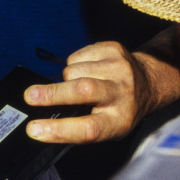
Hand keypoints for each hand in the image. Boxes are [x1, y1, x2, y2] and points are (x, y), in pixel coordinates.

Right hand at [24, 41, 164, 143]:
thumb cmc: (119, 108)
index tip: (34, 129)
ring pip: (73, 71)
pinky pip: (76, 57)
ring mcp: (119, 68)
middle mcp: (122, 93)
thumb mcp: (107, 127)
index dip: (58, 130)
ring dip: (65, 79)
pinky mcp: (113, 49)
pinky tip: (86, 70)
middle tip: (30, 96)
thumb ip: (79, 126)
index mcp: (118, 121)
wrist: (149, 81)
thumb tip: (39, 125)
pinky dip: (73, 65)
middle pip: (83, 91)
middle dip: (52, 93)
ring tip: (76, 83)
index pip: (88, 129)